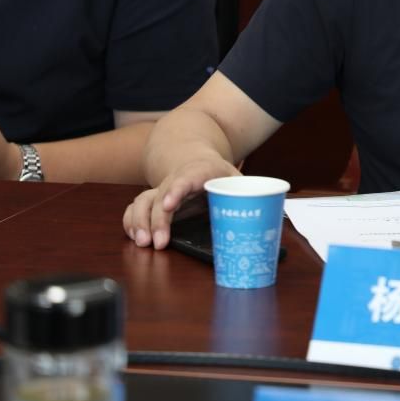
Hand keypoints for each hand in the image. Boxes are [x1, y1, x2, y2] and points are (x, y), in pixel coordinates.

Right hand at [123, 157, 238, 249]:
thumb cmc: (219, 174)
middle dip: (157, 220)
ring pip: (143, 201)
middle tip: (159, 242)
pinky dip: (131, 222)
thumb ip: (245, 191)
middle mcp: (176, 180)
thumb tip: (268, 214)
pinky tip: (135, 237)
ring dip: (139, 222)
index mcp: (199, 172)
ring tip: (143, 243)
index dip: (177, 190)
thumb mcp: (236, 178)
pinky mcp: (153, 200)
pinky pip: (136, 208)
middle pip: (161, 196)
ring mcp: (162, 190)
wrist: (195, 157)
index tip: (169, 204)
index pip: (186, 178)